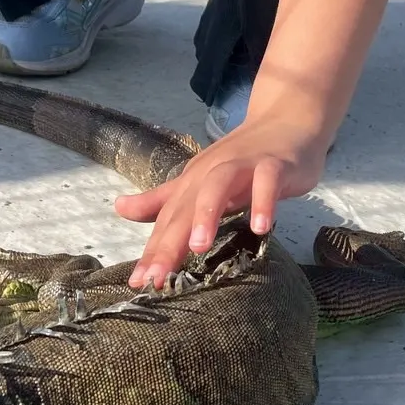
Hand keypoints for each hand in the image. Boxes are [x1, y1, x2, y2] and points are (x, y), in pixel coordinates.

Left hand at [114, 117, 327, 290]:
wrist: (287, 121)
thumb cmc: (241, 159)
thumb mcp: (199, 181)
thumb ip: (162, 200)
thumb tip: (118, 208)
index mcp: (192, 182)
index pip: (168, 220)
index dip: (152, 251)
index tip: (138, 283)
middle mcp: (212, 172)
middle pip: (186, 207)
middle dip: (170, 242)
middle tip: (157, 277)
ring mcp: (243, 166)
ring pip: (219, 186)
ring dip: (207, 214)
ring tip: (198, 247)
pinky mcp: (275, 164)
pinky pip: (267, 183)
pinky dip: (263, 202)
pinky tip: (260, 227)